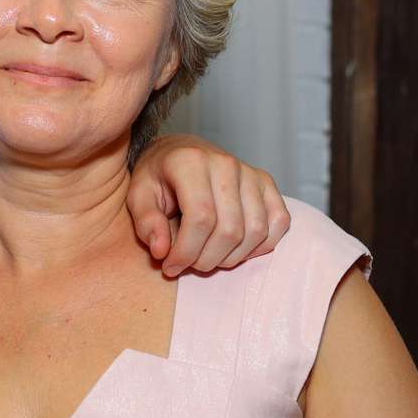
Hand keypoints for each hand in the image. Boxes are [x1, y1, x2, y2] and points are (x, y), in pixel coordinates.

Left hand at [127, 135, 290, 276]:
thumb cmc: (157, 177)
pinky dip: (261, 245)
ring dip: (231, 257)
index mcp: (191, 161)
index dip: (186, 251)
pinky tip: (235, 249)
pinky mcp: (267, 183)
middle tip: (188, 264)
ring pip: (255, 231)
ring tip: (207, 257)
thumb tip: (162, 251)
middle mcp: (226, 164)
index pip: (200, 219)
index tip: (170, 265)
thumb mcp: (138, 195)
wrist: (179, 152)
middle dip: (206, 259)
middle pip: (229, 230)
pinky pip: (279, 222)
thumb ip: (147, 222)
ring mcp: (250, 173)